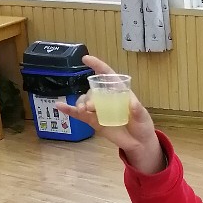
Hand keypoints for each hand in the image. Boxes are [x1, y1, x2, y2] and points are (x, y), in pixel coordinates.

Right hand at [55, 55, 163, 173]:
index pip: (107, 75)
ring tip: (83, 111)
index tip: (86, 59)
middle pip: (93, 91)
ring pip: (84, 102)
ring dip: (80, 104)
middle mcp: (106, 98)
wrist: (139, 143)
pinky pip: (78, 114)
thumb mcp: (143, 117)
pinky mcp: (93, 121)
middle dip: (89, 96)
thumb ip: (138, 110)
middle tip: (90, 107)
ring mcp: (99, 110)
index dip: (97, 65)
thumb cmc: (142, 126)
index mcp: (119, 92)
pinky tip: (59, 106)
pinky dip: (69, 110)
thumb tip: (132, 103)